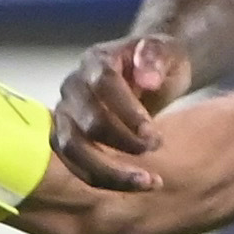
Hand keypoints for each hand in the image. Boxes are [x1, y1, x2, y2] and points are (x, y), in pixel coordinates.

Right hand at [47, 33, 185, 191]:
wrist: (148, 73)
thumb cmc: (158, 61)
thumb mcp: (167, 50)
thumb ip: (156, 56)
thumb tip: (147, 79)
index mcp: (96, 60)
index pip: (103, 84)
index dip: (127, 111)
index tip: (152, 132)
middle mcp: (73, 86)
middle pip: (86, 122)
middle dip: (123, 142)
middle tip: (156, 145)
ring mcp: (66, 113)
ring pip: (72, 149)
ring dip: (110, 172)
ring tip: (149, 182)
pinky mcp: (67, 138)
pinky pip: (77, 166)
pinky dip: (107, 180)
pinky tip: (141, 183)